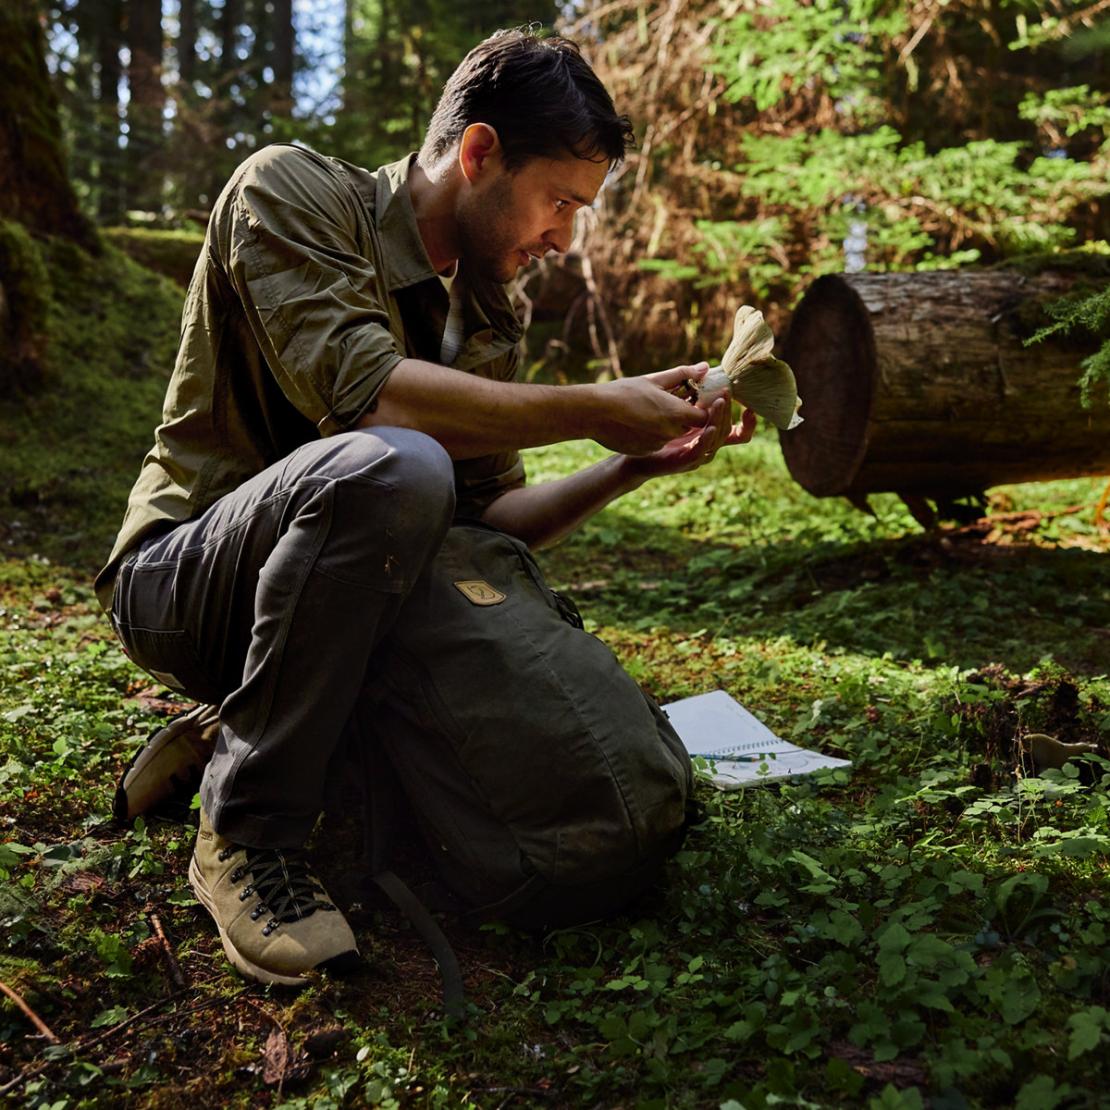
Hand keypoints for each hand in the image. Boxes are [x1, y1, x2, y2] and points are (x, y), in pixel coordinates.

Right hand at [591, 363, 711, 455]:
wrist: (595, 412)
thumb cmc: (624, 392)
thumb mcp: (653, 379)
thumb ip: (683, 374)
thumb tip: (704, 367)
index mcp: (677, 413)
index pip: (704, 416)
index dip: (699, 407)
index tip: (690, 397)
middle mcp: (670, 432)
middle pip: (687, 426)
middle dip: (681, 415)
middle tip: (666, 400)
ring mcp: (657, 444)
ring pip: (670, 435)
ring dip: (665, 424)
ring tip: (647, 409)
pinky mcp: (644, 452)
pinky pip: (655, 443)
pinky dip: (651, 434)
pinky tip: (635, 421)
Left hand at [625, 390, 757, 479]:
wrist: (635, 453)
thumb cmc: (655, 427)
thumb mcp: (674, 403)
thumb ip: (691, 388)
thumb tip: (705, 367)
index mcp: (708, 434)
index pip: (737, 432)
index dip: (748, 423)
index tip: (750, 407)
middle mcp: (705, 446)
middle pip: (727, 432)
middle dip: (727, 412)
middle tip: (726, 394)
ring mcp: (696, 455)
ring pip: (716, 441)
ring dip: (719, 422)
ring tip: (719, 404)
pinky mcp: (683, 462)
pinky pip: (699, 452)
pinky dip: (706, 440)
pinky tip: (708, 428)